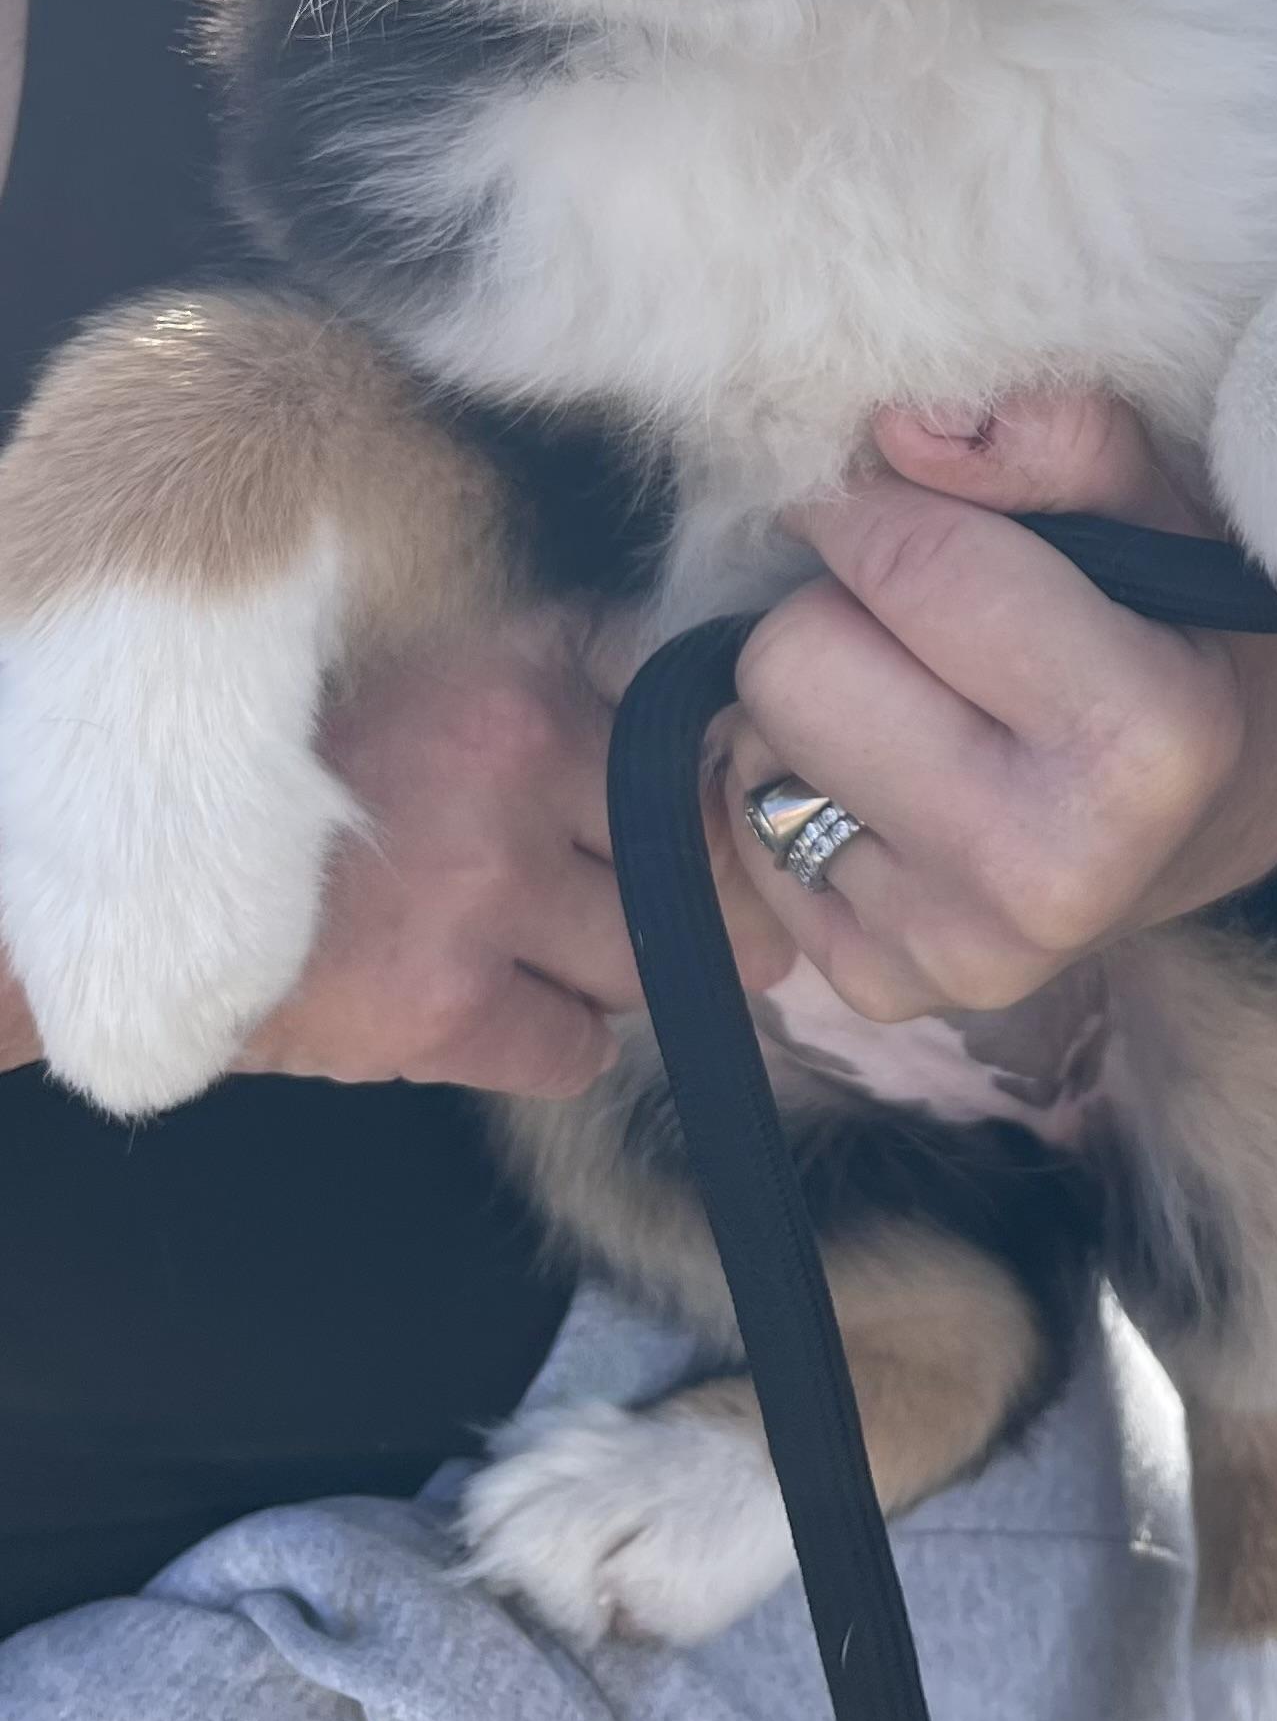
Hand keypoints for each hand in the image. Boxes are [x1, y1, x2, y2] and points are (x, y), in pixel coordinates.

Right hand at [238, 623, 790, 1098]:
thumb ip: (548, 677)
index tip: (683, 804)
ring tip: (553, 953)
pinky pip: (577, 1050)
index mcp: (510, 669)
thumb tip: (686, 722)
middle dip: (684, 887)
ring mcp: (483, 889)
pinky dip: (555, 1044)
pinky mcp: (446, 1009)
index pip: (671, 712)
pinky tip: (503, 1012)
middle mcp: (511, 763)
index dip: (685, 770)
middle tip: (682, 914)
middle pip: (687, 846)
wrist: (145, 884)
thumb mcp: (425, 673)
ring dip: (615, 969)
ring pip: (646, 957)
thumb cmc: (294, 778)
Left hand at [716, 392, 1276, 1023]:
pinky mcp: (880, 987)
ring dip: (814, 701)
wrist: (1224, 808)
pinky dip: (803, 783)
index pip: (903, 559)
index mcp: (1143, 739)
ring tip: (927, 703)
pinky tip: (904, 780)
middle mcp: (1047, 874)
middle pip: (792, 660)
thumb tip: (899, 428)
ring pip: (752, 746)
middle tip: (932, 625)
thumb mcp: (1161, 503)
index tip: (919, 497)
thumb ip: (1053, 441)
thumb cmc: (1188, 622)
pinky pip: (743, 830)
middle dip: (842, 608)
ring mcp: (957, 950)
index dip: (882, 501)